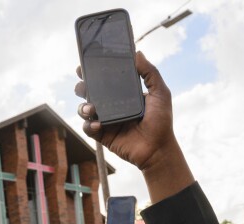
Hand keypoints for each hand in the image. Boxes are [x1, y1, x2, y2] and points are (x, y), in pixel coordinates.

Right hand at [75, 52, 177, 173]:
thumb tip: (137, 53)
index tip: (84, 65)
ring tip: (91, 108)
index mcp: (123, 93)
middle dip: (82, 87)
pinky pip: (88, 129)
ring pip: (85, 110)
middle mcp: (112, 105)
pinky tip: (98, 124)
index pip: (104, 79)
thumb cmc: (161, 121)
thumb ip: (150, 73)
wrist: (158, 148)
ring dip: (82, 106)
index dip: (92, 71)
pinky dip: (89, 125)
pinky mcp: (103, 135)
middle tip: (82, 85)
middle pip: (89, 92)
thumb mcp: (160, 93)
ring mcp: (107, 120)